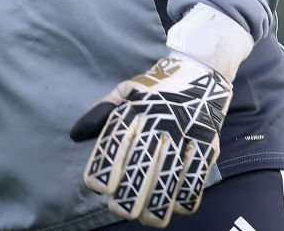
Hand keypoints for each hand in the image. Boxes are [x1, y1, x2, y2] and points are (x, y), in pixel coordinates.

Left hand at [70, 4, 252, 227]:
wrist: (202, 69)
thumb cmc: (158, 84)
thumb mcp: (126, 90)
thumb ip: (101, 112)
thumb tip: (75, 134)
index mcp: (136, 107)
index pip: (117, 141)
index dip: (105, 167)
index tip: (97, 187)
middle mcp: (159, 120)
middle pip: (142, 163)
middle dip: (129, 192)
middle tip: (118, 208)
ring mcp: (185, 132)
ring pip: (170, 175)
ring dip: (157, 202)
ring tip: (144, 217)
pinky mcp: (208, 143)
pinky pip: (197, 176)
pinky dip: (186, 196)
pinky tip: (175, 207)